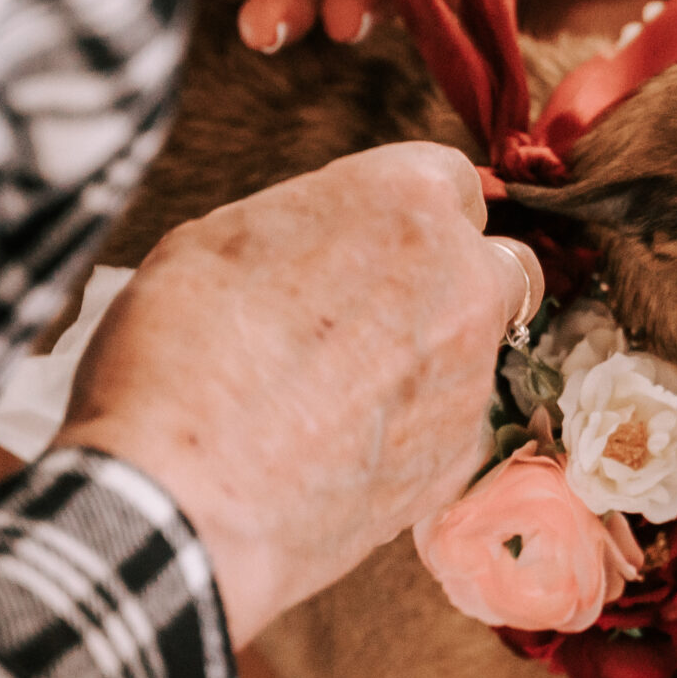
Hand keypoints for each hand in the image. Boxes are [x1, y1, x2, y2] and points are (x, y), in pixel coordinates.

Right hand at [54, 142, 542, 646]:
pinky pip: (456, 424)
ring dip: (436, 357)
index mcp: (404, 201)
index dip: (412, 213)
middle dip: (457, 279)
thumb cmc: (178, 357)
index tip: (381, 238)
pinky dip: (418, 428)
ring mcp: (471, 373)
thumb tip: (323, 237)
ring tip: (346, 391)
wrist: (182, 496)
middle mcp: (462, 280)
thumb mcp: (215, 241)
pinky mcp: (462, 456)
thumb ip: (305, 226)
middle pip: (498, 264)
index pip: (450, 181)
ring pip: (482, 349)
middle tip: (383, 310)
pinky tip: (348, 446)